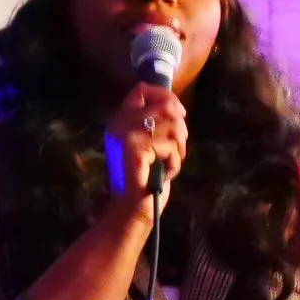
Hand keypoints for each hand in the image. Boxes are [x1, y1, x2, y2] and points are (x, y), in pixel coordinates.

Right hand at [105, 84, 186, 217]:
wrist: (131, 209)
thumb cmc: (145, 180)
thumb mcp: (151, 146)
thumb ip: (157, 124)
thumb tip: (178, 108)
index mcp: (121, 121)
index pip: (141, 89)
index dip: (165, 96)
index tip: (179, 114)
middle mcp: (119, 123)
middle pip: (163, 105)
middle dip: (180, 126)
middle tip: (178, 147)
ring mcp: (125, 135)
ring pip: (171, 124)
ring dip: (179, 146)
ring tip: (170, 162)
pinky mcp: (134, 148)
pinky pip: (169, 144)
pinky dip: (175, 161)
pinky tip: (166, 174)